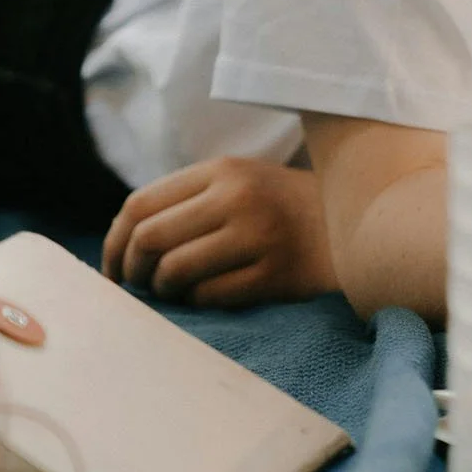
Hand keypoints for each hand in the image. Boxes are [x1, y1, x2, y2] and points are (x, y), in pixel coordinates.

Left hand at [101, 158, 337, 307]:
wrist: (358, 224)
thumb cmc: (283, 208)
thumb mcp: (240, 182)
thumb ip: (188, 199)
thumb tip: (124, 242)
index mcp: (223, 169)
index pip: (140, 204)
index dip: (114, 242)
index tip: (113, 268)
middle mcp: (238, 197)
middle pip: (149, 238)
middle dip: (133, 271)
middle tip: (140, 285)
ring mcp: (258, 235)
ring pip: (174, 272)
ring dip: (164, 291)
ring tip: (175, 291)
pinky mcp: (275, 273)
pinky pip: (209, 297)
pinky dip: (197, 302)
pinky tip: (207, 296)